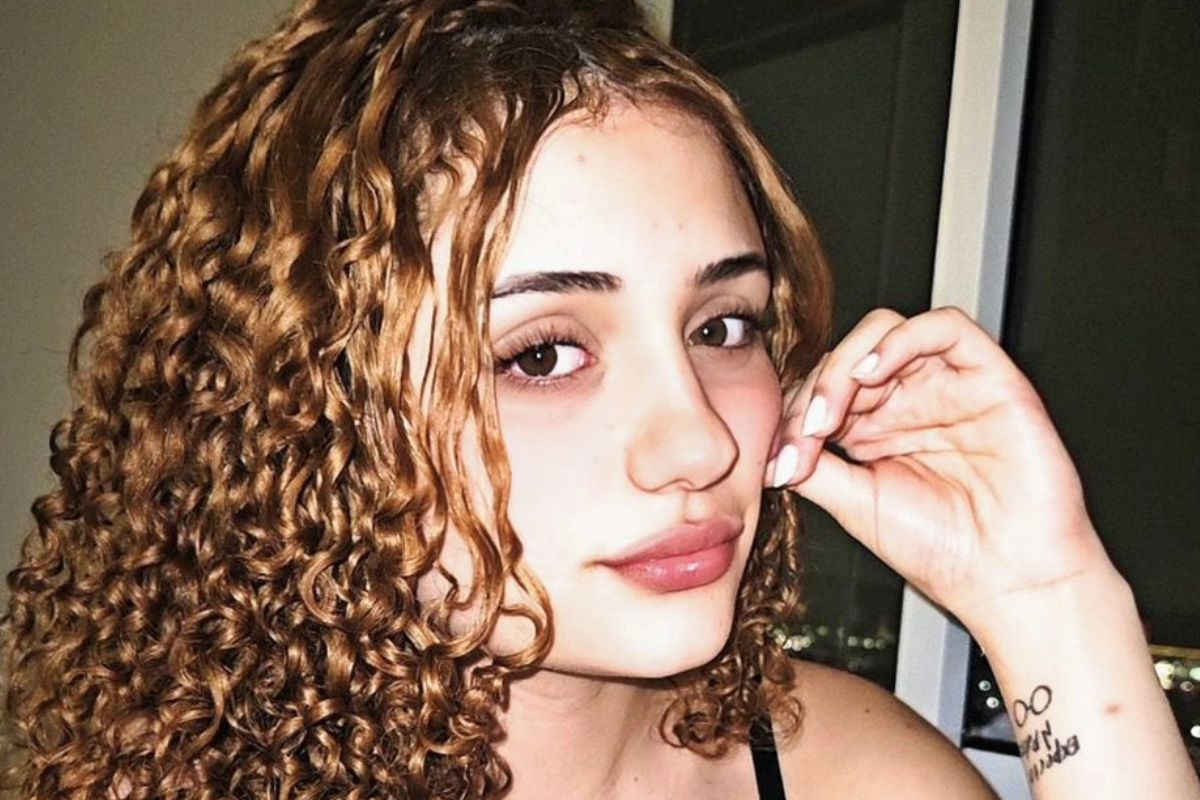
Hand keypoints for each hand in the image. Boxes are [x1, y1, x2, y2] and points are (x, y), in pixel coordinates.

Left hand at [768, 307, 1114, 627]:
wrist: (1008, 580)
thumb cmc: (943, 550)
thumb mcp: (854, 504)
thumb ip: (815, 467)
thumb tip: (768, 448)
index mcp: (873, 428)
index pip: (820, 389)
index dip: (793, 414)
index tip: (780, 461)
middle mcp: (907, 400)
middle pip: (846, 357)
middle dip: (814, 391)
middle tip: (805, 437)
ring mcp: (946, 385)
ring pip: (884, 331)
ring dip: (845, 365)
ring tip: (830, 414)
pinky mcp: (989, 376)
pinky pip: (945, 327)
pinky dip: (901, 339)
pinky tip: (871, 373)